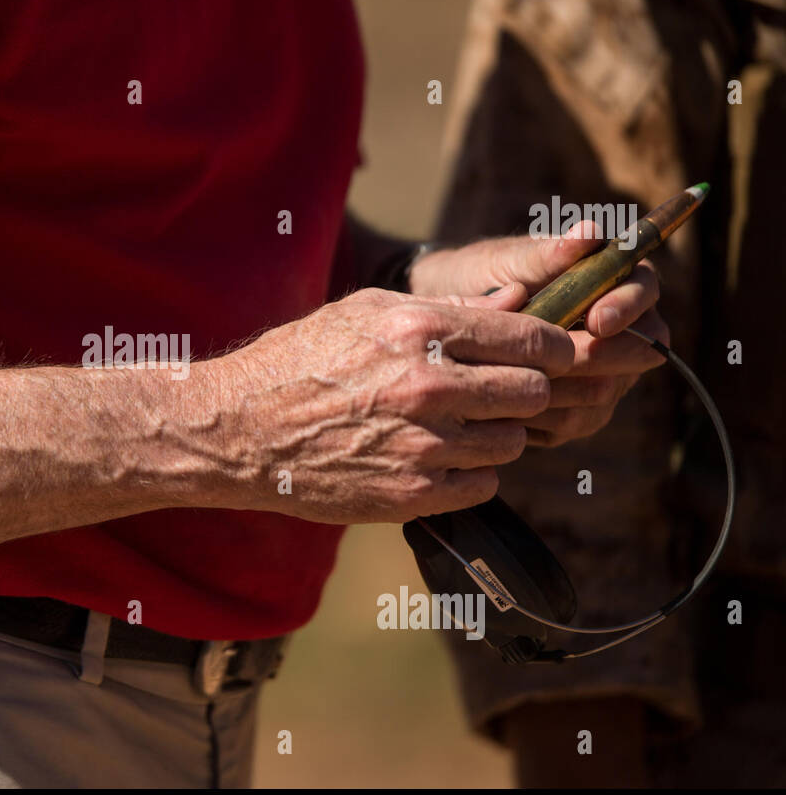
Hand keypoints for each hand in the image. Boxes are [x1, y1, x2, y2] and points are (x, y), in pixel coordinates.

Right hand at [210, 286, 572, 523]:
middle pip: (535, 392)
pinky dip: (469, 473)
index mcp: (421, 329)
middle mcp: (429, 385)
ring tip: (456, 425)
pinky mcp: (413, 494)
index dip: (553, 348)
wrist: (240, 430)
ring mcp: (423, 444)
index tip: (550, 355)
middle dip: (523, 390)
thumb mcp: (365, 311)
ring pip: (514, 442)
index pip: (533, 339)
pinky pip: (484, 484)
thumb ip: (448, 308)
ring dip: (495, 433)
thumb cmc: (300, 361)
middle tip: (497, 392)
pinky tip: (436, 457)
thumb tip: (519, 301)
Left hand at [409, 220, 668, 445]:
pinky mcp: (579, 407)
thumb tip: (590, 232)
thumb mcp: (504, 263)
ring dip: (570, 390)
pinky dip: (548, 416)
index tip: (598, 320)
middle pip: (640, 349)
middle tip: (562, 362)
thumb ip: (545, 255)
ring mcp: (604, 371)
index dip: (628, 307)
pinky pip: (578, 420)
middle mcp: (620, 328)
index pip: (644, 290)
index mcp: (613, 279)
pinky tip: (511, 409)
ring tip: (526, 382)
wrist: (446, 318)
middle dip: (603, 358)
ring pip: (609, 392)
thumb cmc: (480, 277)